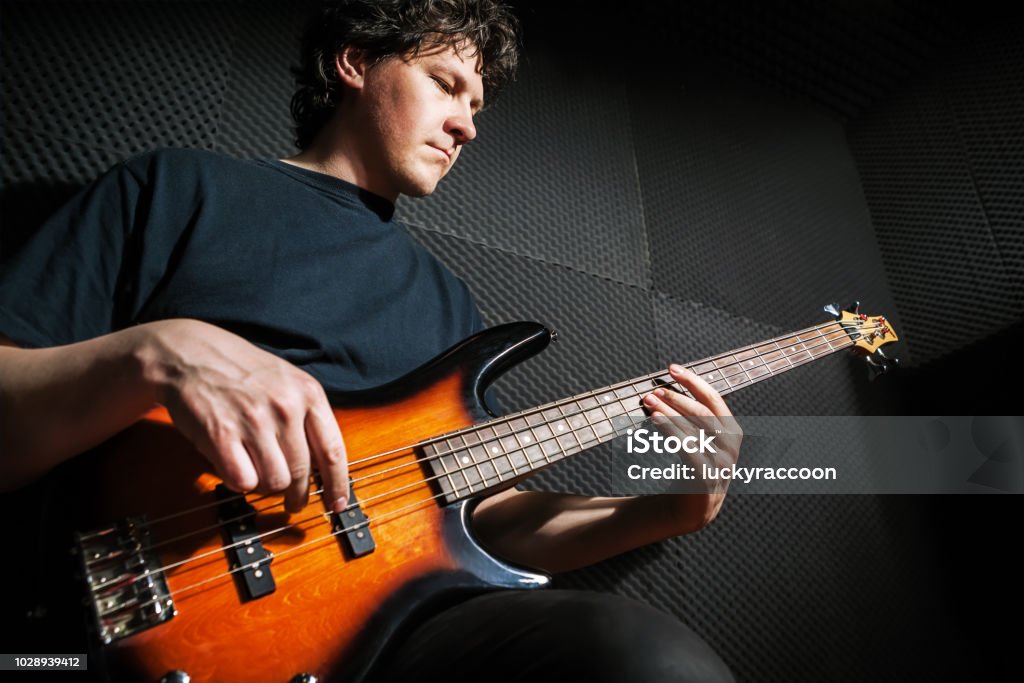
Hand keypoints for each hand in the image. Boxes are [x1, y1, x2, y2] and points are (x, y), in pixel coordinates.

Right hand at [140, 319, 348, 512]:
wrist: (190, 353)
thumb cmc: (241, 371)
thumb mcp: (288, 382)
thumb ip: (307, 418)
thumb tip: (324, 468)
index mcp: (308, 393)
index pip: (332, 451)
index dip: (337, 485)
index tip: (337, 504)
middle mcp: (285, 407)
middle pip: (302, 474)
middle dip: (297, 494)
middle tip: (291, 502)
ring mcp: (254, 421)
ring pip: (275, 482)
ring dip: (266, 486)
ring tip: (257, 471)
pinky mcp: (221, 435)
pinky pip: (243, 482)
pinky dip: (239, 482)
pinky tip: (235, 466)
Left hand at [642, 364, 741, 530]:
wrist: (692, 508)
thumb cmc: (692, 467)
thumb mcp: (700, 440)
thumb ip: (693, 418)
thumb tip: (666, 387)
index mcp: (732, 431)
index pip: (714, 399)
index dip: (693, 381)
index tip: (672, 369)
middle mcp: (731, 446)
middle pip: (702, 413)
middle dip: (676, 397)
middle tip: (653, 390)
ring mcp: (721, 463)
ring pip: (693, 429)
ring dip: (669, 411)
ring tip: (649, 401)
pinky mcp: (705, 477)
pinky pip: (686, 448)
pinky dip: (670, 431)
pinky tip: (656, 420)